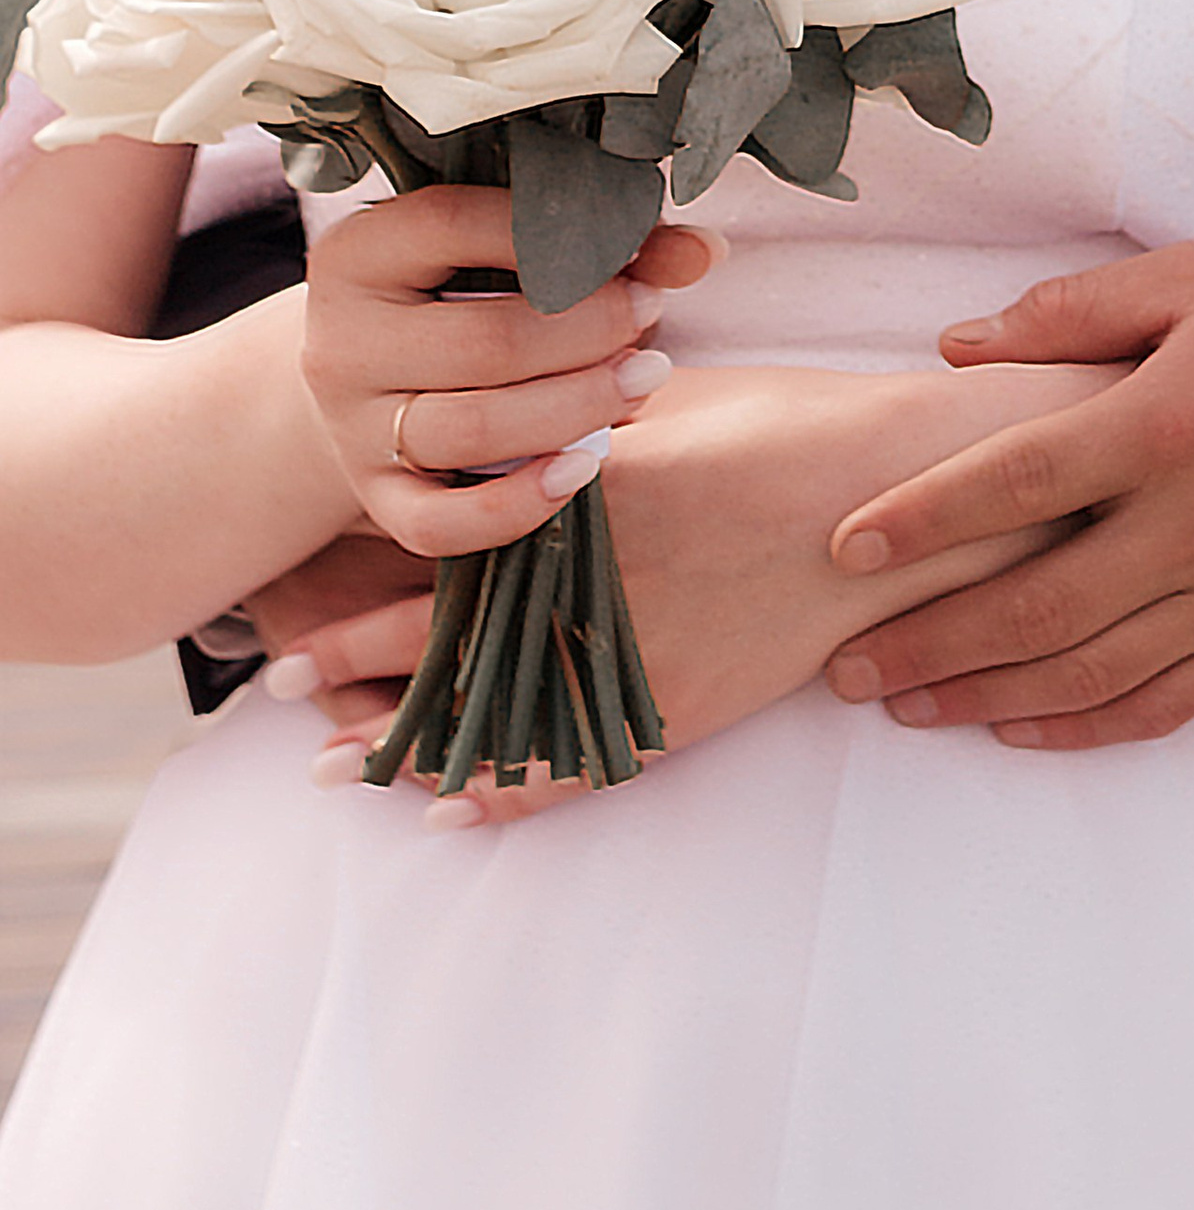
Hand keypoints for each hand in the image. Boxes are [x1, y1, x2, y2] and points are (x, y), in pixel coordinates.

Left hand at [267, 356, 1120, 820]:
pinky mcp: (680, 713)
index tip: (299, 596)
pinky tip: (449, 812)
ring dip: (406, 745)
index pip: (445, 546)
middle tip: (280, 688)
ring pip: (493, 716)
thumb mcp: (676, 397)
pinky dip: (508, 793)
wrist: (898, 502)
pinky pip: (575, 767)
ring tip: (332, 767)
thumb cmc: (794, 425)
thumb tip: (527, 404)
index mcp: (578, 500)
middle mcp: (589, 588)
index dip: (364, 579)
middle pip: (446, 639)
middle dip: (356, 666)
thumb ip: (588, 411)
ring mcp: (633, 660)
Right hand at [298, 188, 706, 555]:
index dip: (557, 235)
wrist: (364, 373)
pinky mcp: (377, 500)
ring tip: (645, 378)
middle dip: (589, 331)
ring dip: (579, 407)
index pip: (455, 223)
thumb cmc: (456, 290)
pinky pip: (441, 525)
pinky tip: (583, 469)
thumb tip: (705, 251)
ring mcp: (354, 429)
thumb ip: (601, 242)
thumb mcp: (501, 248)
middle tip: (651, 315)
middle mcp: (341, 343)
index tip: (632, 248)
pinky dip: (517, 506)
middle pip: (484, 342)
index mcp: (359, 252)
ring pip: (474, 430)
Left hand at [822, 243, 1193, 748]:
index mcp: (1172, 419)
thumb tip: (958, 346)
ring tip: (905, 706)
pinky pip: (1166, 702)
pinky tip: (1017, 728)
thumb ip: (1074, 310)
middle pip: (1038, 602)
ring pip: (1091, 669)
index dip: (924, 517)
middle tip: (844, 667)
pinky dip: (1084, 727)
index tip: (846, 544)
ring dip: (986, 695)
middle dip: (929, 642)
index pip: (1020, 480)